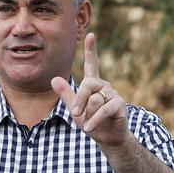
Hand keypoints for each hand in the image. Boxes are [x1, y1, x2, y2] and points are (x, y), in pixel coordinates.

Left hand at [51, 33, 129, 147]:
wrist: (107, 138)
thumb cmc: (90, 121)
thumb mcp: (74, 108)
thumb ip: (65, 94)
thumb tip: (54, 79)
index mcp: (93, 84)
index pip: (92, 64)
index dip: (91, 50)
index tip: (90, 34)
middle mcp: (104, 85)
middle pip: (86, 86)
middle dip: (79, 101)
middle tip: (77, 114)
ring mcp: (113, 94)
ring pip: (93, 100)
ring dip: (88, 115)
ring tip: (92, 122)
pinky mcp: (119, 104)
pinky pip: (102, 110)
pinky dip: (94, 121)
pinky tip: (89, 129)